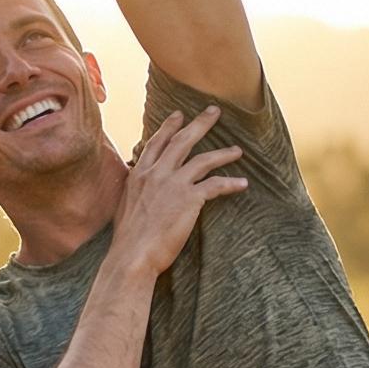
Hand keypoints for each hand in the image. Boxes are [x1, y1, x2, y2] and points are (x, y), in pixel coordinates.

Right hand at [111, 107, 246, 276]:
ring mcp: (173, 184)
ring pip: (203, 159)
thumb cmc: (128, 240)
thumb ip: (135, 192)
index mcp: (139, 174)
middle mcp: (156, 173)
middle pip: (182, 140)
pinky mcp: (189, 199)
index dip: (169, 127)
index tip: (178, 115)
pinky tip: (242, 184)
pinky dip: (231, 183)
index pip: (156, 143)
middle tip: (214, 111)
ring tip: (237, 151)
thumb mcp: (125, 207)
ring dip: (223, 153)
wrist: (132, 255)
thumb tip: (138, 191)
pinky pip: (215, 185)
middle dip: (200, 123)